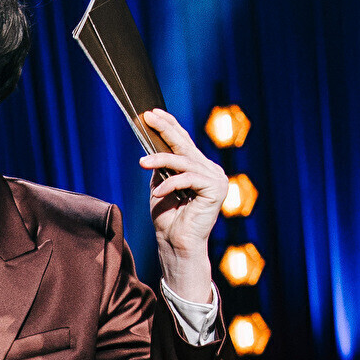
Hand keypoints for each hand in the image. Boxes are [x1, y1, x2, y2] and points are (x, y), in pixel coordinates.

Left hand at [137, 108, 227, 280]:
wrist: (176, 245)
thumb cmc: (168, 220)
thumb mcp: (159, 187)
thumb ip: (161, 168)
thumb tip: (153, 148)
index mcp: (201, 169)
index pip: (184, 142)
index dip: (170, 126)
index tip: (153, 113)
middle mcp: (211, 171)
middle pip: (186, 145)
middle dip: (165, 129)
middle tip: (148, 117)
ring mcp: (216, 179)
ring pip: (184, 161)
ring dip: (160, 160)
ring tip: (142, 162)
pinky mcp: (215, 190)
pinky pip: (188, 178)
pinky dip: (170, 184)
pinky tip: (158, 193)